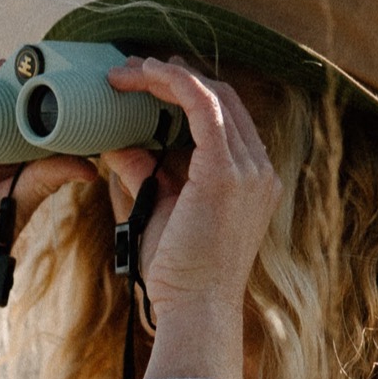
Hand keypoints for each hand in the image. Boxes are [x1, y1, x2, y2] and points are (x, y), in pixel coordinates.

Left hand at [90, 59, 281, 378]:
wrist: (196, 310)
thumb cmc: (179, 273)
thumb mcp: (159, 210)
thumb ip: (146, 174)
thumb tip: (117, 145)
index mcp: (252, 180)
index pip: (226, 118)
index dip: (188, 92)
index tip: (148, 83)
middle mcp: (260, 169)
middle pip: (224, 99)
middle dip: (176, 76)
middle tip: (131, 69)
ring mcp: (250, 169)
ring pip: (213, 95)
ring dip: (167, 75)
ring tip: (127, 70)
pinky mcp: (227, 172)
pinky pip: (202, 106)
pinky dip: (172, 84)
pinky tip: (141, 76)